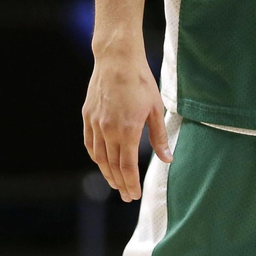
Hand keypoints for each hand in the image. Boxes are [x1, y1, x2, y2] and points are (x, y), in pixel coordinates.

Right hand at [82, 50, 170, 201]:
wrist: (117, 60)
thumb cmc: (141, 81)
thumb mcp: (155, 108)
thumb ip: (159, 137)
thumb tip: (167, 159)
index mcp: (128, 130)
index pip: (127, 166)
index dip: (131, 183)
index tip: (134, 195)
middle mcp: (109, 130)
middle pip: (113, 166)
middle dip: (120, 183)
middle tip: (127, 195)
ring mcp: (95, 124)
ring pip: (99, 157)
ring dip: (107, 173)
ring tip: (115, 183)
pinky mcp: (87, 116)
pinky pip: (89, 143)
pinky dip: (96, 157)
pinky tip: (101, 162)